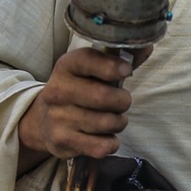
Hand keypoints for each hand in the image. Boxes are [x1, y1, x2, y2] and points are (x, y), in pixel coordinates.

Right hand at [17, 46, 150, 171]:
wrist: (43, 120)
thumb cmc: (79, 89)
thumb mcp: (91, 70)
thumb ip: (118, 58)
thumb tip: (147, 45)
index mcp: (66, 66)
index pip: (87, 60)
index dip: (111, 66)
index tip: (127, 70)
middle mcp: (57, 90)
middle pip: (104, 96)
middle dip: (123, 100)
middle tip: (122, 102)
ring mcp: (58, 117)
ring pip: (107, 123)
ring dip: (119, 122)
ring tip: (113, 119)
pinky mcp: (62, 141)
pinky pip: (101, 146)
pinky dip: (111, 143)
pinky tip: (105, 137)